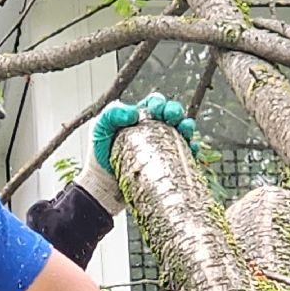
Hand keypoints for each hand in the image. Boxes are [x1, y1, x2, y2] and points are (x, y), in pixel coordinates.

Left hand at [79, 93, 201, 215]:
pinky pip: (184, 155)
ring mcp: (161, 148)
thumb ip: (112, 114)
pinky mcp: (167, 165)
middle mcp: (152, 131)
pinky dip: (191, 150)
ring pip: (181, 132)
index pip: (154, 104)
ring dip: (187, 128)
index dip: (159, 103)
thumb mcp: (99, 130)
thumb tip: (134, 113)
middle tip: (173, 116)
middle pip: (171, 115)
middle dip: (176, 111)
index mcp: (138, 118)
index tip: (156, 110)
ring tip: (185, 129)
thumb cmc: (98, 156)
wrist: (103, 187)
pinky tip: (191, 149)